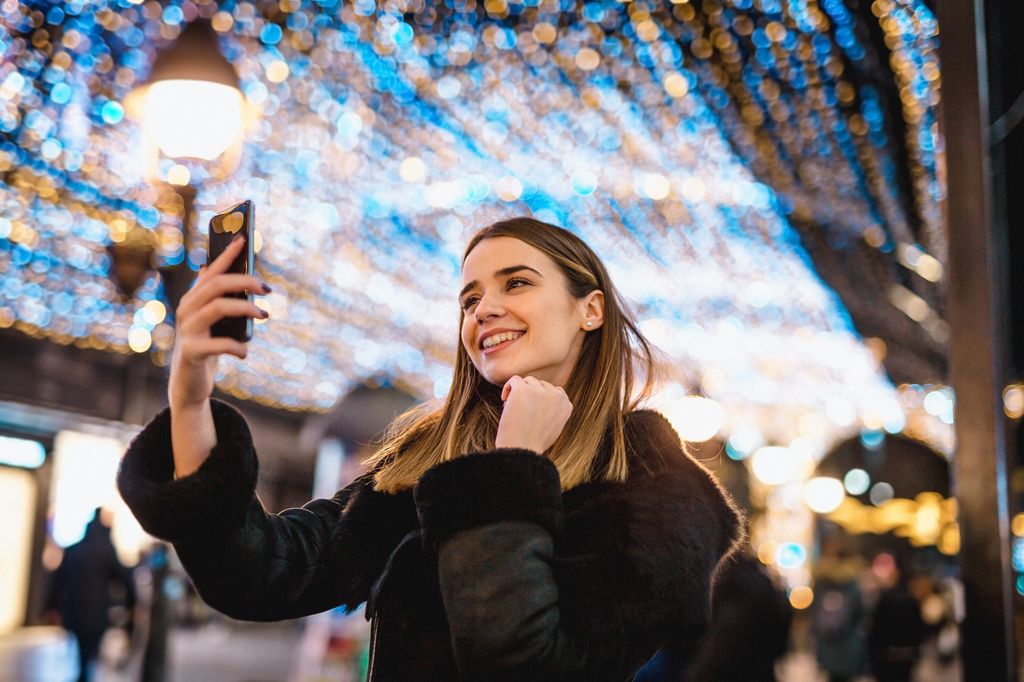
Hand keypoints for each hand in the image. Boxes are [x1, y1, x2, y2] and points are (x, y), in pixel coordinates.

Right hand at [167, 236, 269, 409]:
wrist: (189, 383)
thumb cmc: (206, 346)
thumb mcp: (213, 320)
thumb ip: (217, 297)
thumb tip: (219, 267)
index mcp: (193, 299)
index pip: (212, 271)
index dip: (227, 254)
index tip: (244, 238)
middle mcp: (186, 310)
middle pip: (216, 285)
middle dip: (244, 281)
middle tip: (267, 288)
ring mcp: (187, 330)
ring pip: (218, 308)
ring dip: (246, 309)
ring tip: (264, 315)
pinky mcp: (192, 352)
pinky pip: (218, 344)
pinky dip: (237, 346)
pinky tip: (245, 352)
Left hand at [494, 375, 572, 453]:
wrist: (522, 449)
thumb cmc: (534, 443)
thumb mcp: (554, 428)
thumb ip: (554, 412)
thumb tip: (545, 401)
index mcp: (566, 404)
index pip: (555, 391)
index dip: (541, 398)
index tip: (532, 408)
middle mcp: (556, 395)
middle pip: (540, 385)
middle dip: (530, 395)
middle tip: (521, 411)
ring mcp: (540, 391)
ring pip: (527, 382)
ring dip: (519, 392)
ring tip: (513, 409)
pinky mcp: (523, 389)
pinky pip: (514, 380)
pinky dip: (508, 388)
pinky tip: (505, 400)